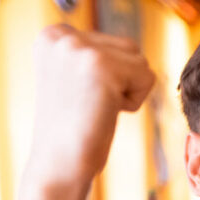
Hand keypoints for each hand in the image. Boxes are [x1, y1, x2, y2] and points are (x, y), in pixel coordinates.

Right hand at [22, 24, 156, 199]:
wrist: (59, 165)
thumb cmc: (72, 129)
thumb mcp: (74, 78)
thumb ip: (92, 54)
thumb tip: (129, 46)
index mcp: (52, 35)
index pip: (112, 43)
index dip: (108, 78)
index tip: (79, 98)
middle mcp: (62, 35)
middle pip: (129, 48)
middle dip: (121, 83)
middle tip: (89, 106)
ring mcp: (80, 47)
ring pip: (140, 61)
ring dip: (128, 91)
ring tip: (96, 108)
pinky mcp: (102, 65)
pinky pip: (147, 77)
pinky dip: (134, 102)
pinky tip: (105, 113)